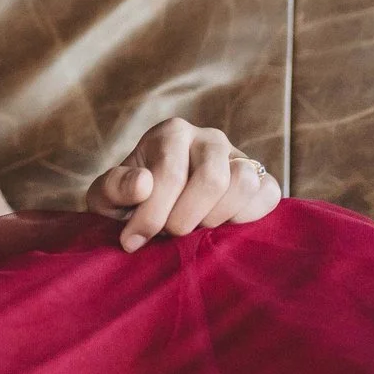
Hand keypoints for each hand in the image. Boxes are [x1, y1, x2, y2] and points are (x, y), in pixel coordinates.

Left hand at [83, 117, 281, 251]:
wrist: (156, 211)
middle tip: (167, 234)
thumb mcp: (106, 197)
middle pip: (212, 179)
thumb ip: (114, 187)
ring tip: (193, 229)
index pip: (170, 174)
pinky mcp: (261, 178)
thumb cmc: (129, 203)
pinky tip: (220, 227)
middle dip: (186, 219)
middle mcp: (208, 138)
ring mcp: (238, 156)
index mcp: (171, 133)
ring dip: (216, 218)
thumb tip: (143, 185)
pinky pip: (267, 194)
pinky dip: (246, 216)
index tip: (133, 240)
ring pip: (244, 182)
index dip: (152, 214)